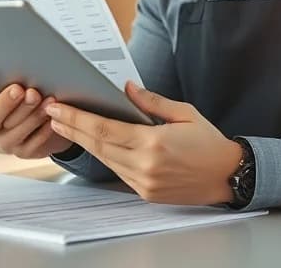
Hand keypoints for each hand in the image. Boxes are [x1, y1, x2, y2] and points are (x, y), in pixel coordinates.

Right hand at [0, 74, 73, 158]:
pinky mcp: (24, 151)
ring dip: (31, 114)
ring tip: (46, 99)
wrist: (56, 119)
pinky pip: (33, 142)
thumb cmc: (34, 92)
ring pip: (14, 131)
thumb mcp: (23, 82)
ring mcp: (6, 141)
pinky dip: (44, 129)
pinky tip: (52, 117)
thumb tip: (23, 62)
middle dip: (4, 103)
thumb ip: (15, 77)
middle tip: (19, 89)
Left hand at [46, 81, 241, 205]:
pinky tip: (93, 143)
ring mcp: (144, 182)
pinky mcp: (146, 192)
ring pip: (105, 159)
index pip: (104, 129)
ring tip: (66, 126)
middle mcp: (145, 165)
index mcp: (153, 143)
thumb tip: (127, 88)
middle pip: (97, 145)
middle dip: (72, 128)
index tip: (59, 108)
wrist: (228, 176)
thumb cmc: (210, 143)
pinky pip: (118, 171)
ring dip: (84, 142)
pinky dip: (104, 155)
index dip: (77, 118)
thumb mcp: (184, 114)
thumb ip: (152, 102)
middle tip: (51, 114)